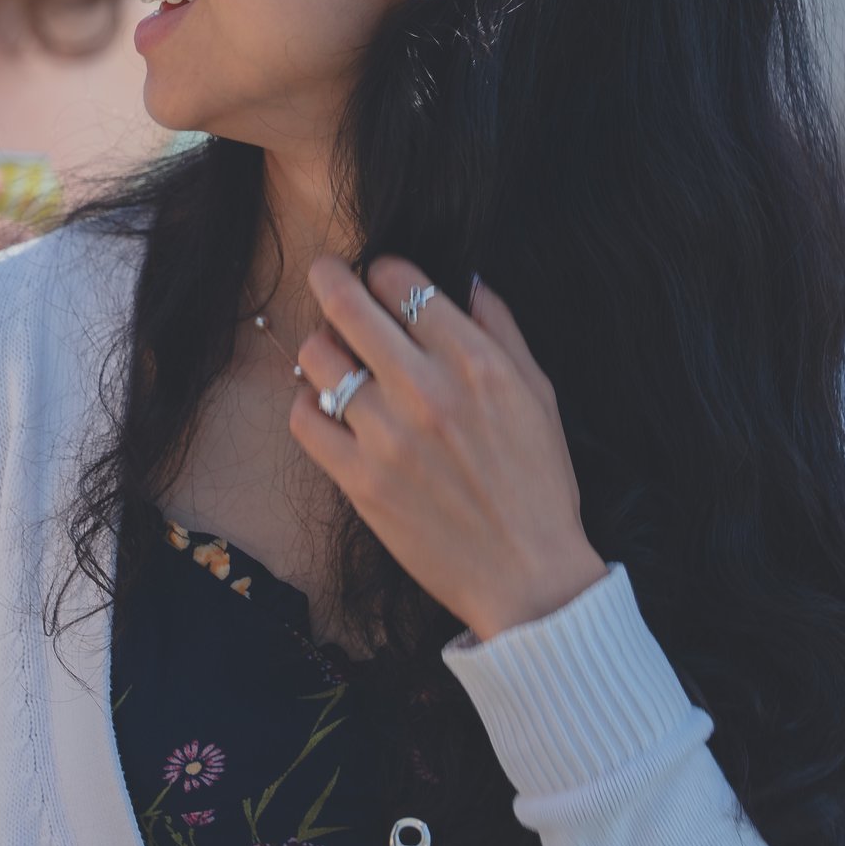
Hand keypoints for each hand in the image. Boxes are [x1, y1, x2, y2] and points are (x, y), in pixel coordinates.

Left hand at [289, 257, 606, 641]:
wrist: (527, 575)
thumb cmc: (540, 484)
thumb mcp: (540, 394)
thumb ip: (503, 329)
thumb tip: (468, 282)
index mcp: (474, 361)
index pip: (402, 281)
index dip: (384, 270)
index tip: (380, 278)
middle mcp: (425, 389)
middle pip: (347, 305)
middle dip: (330, 278)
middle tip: (325, 274)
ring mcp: (386, 435)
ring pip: (318, 358)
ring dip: (321, 347)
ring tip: (333, 357)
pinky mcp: (359, 480)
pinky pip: (304, 421)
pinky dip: (306, 405)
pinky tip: (323, 407)